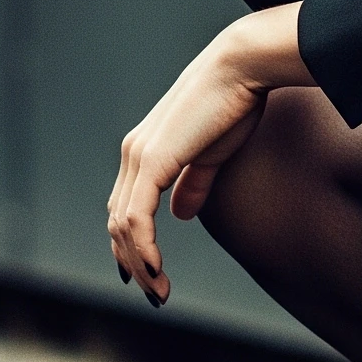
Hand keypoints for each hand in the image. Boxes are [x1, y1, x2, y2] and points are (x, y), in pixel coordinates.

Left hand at [107, 3, 312, 302]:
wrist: (243, 67)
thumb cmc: (236, 103)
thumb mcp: (213, 153)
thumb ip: (194, 183)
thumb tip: (180, 215)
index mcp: (146, 150)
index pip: (126, 207)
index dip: (131, 245)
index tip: (147, 274)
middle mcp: (134, 153)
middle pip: (118, 222)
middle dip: (134, 263)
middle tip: (156, 294)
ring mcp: (140, 156)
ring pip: (123, 226)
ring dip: (139, 264)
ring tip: (160, 290)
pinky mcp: (153, 161)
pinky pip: (137, 217)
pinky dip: (143, 248)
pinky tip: (155, 268)